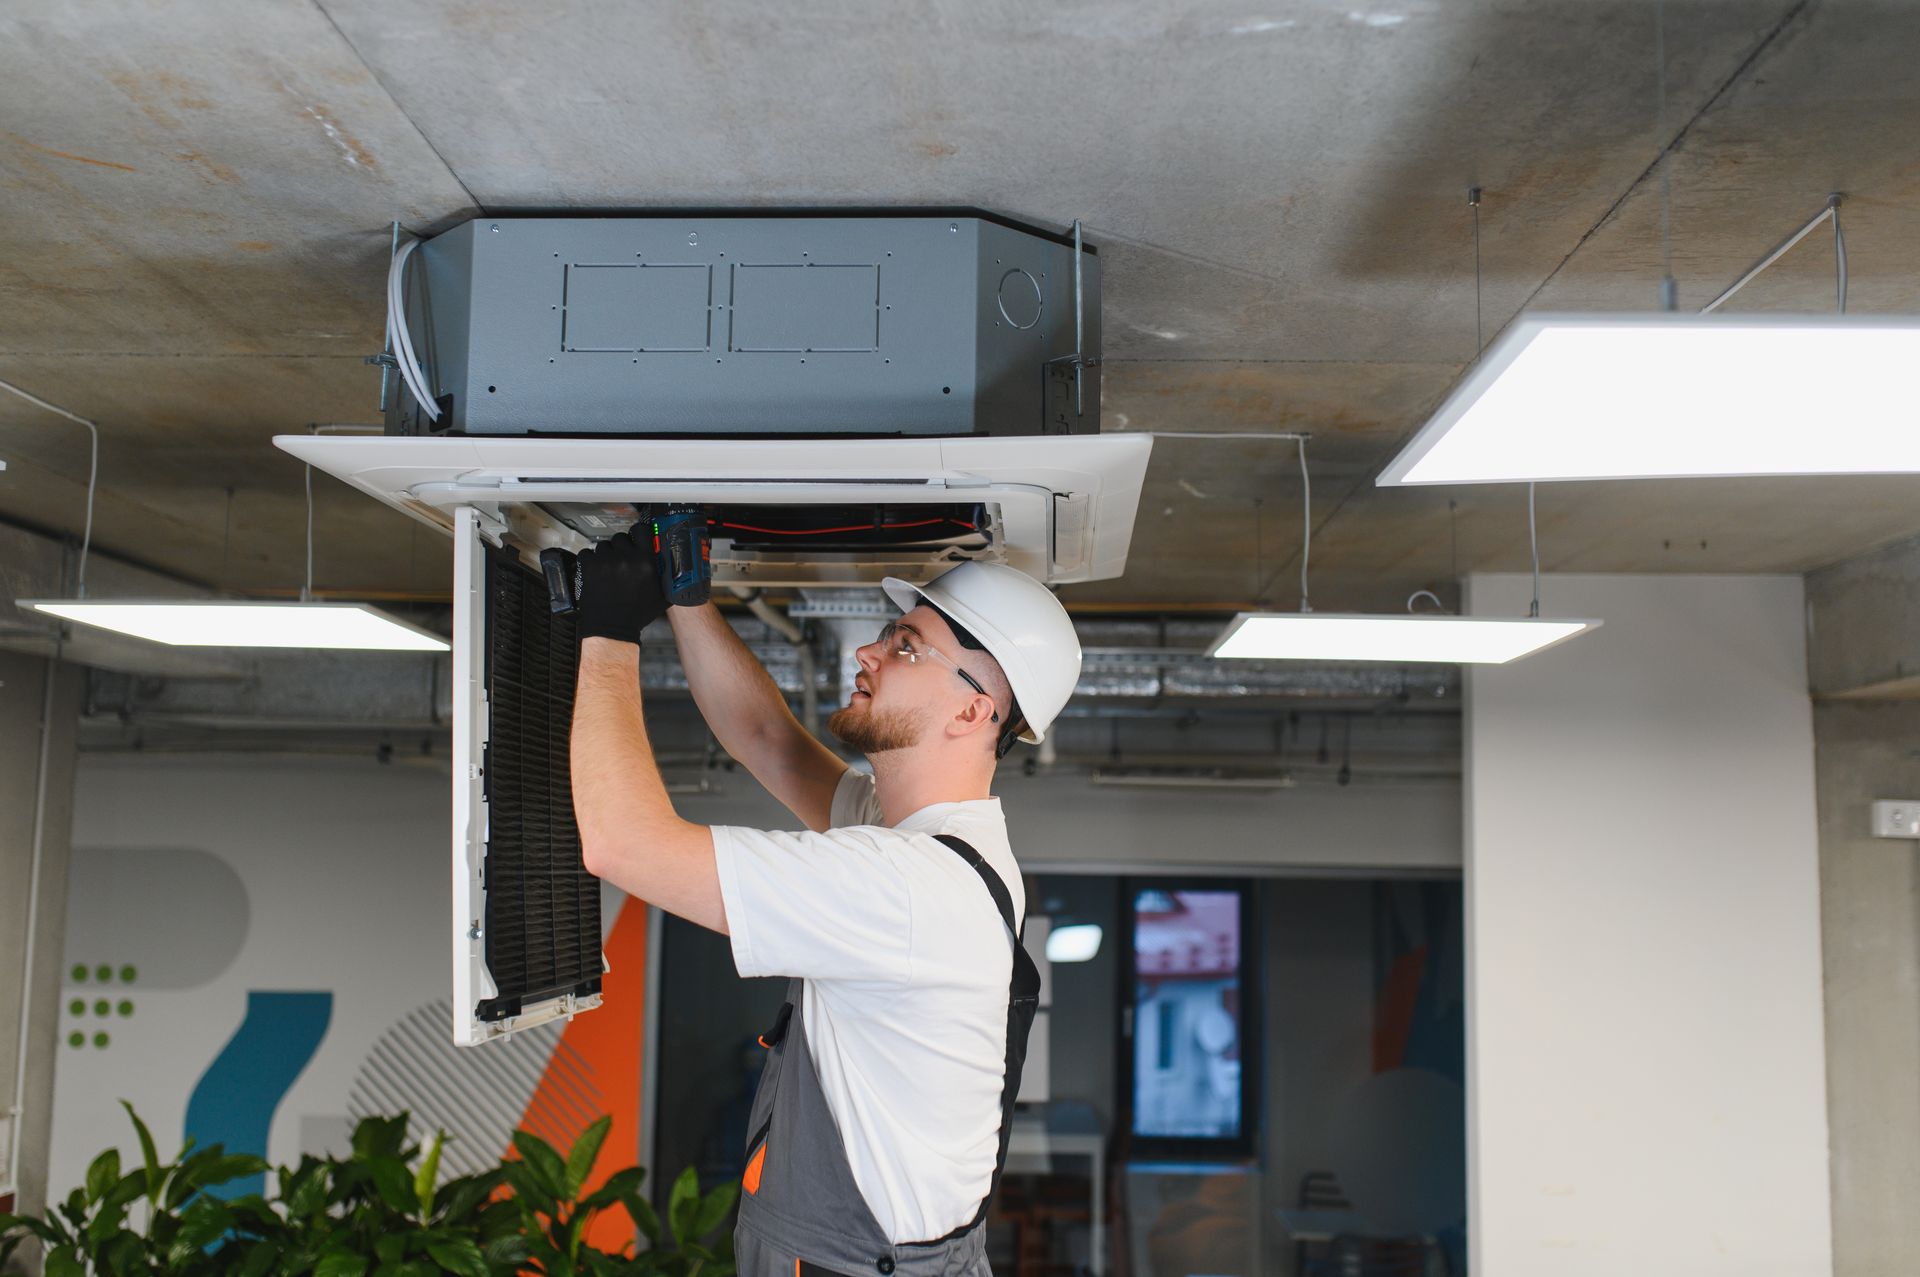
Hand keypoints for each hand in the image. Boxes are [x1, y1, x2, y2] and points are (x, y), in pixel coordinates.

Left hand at [573, 528, 668, 643]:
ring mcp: (606, 561)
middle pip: (620, 537)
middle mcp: (626, 558)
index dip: (637, 533)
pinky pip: (586, 553)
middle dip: (621, 547)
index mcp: (646, 562)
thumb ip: (668, 575)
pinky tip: (596, 570)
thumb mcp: (663, 595)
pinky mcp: (589, 567)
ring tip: (608, 569)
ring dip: (605, 554)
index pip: (640, 530)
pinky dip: (589, 560)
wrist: (613, 628)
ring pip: (603, 545)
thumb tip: (672, 561)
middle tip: (621, 560)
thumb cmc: (637, 614)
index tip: (635, 539)